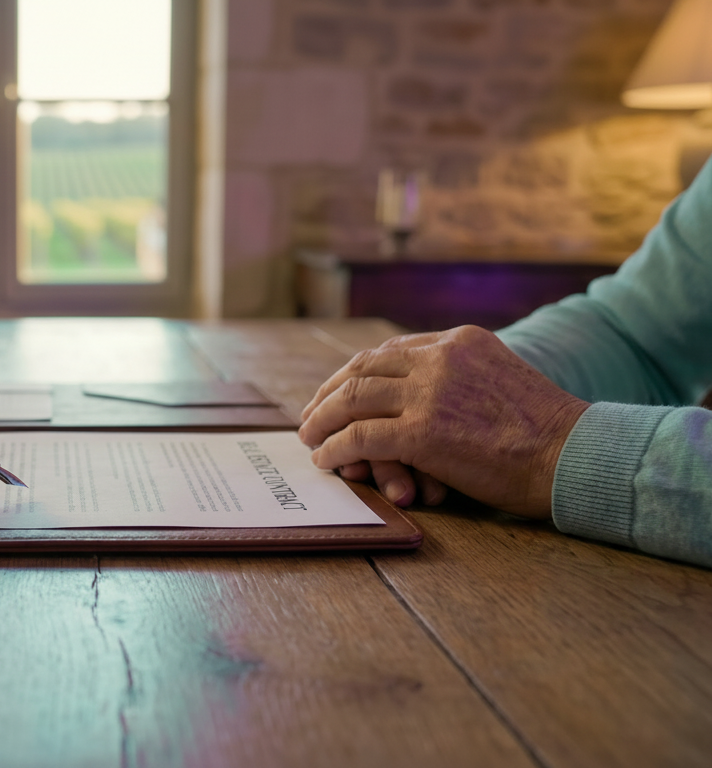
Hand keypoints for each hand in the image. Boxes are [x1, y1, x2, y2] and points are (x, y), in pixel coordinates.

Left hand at [297, 325, 589, 517]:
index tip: (336, 391)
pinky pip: (359, 437)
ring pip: (352, 400)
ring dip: (322, 421)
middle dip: (329, 393)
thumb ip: (459, 378)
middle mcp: (440, 358)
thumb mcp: (500, 380)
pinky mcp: (421, 432)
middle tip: (310, 415)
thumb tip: (420, 396)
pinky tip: (325, 460)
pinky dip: (335, 448)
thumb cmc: (546, 432)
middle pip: (362, 369)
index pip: (389, 351)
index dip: (355, 373)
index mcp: (459, 341)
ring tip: (309, 438)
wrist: (574, 456)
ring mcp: (428, 393)